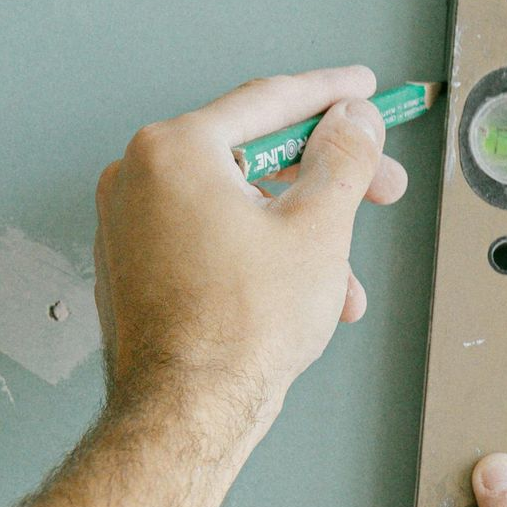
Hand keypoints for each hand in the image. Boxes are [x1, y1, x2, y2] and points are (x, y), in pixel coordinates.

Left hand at [93, 66, 407, 419]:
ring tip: (343, 281)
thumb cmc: (237, 332)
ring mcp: (128, 227)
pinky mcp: (133, 272)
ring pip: (235, 209)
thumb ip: (343, 158)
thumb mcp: (318, 228)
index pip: (269, 102)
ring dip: (298, 237)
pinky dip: (257, 259)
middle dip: (324, 181)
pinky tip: (297, 297)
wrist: (186, 415)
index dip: (331, 95)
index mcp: (175, 149)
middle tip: (378, 190)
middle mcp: (138, 178)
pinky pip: (208, 243)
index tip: (362, 91)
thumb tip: (353, 121)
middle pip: (253, 158)